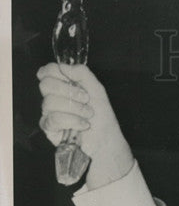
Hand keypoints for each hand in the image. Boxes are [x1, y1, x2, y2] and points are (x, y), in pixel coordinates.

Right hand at [37, 62, 133, 188]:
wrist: (107, 140)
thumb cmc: (102, 116)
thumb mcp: (96, 89)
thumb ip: (82, 73)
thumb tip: (63, 66)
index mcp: (63, 85)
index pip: (47, 71)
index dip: (55, 72)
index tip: (71, 80)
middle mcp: (53, 97)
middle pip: (45, 84)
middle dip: (68, 91)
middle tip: (85, 99)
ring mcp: (49, 112)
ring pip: (49, 102)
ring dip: (74, 108)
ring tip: (88, 115)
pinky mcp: (49, 128)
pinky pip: (53, 119)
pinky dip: (71, 120)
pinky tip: (83, 125)